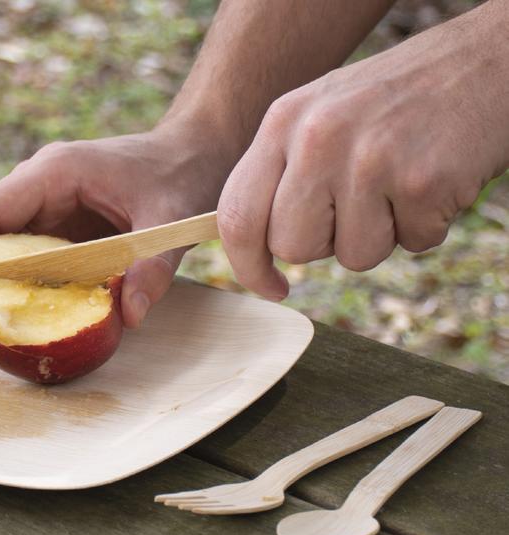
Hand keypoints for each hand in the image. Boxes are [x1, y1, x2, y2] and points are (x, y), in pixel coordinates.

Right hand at [0, 130, 229, 327]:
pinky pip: (19, 252)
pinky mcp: (55, 224)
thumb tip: (129, 316)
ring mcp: (44, 204)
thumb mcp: (171, 222)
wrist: (193, 153)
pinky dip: (14, 281)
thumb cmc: (181, 175)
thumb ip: (152, 269)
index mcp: (54, 173)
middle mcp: (37, 186)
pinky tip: (26, 310)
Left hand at [217, 3, 508, 300]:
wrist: (486, 60)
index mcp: (283, 122)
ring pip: (353, 255)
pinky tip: (433, 179)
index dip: (248, 265)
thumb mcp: (320, 114)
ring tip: (399, 184)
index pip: (237, 215)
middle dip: (326, 244)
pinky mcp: (421, 180)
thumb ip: (282, 172)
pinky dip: (427, 225)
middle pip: (292, 247)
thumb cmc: (397, 100)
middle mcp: (317, 138)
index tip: (271, 286)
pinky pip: (412, 244)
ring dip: (382, 235)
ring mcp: (369, 159)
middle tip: (358, 205)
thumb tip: (255, 245)